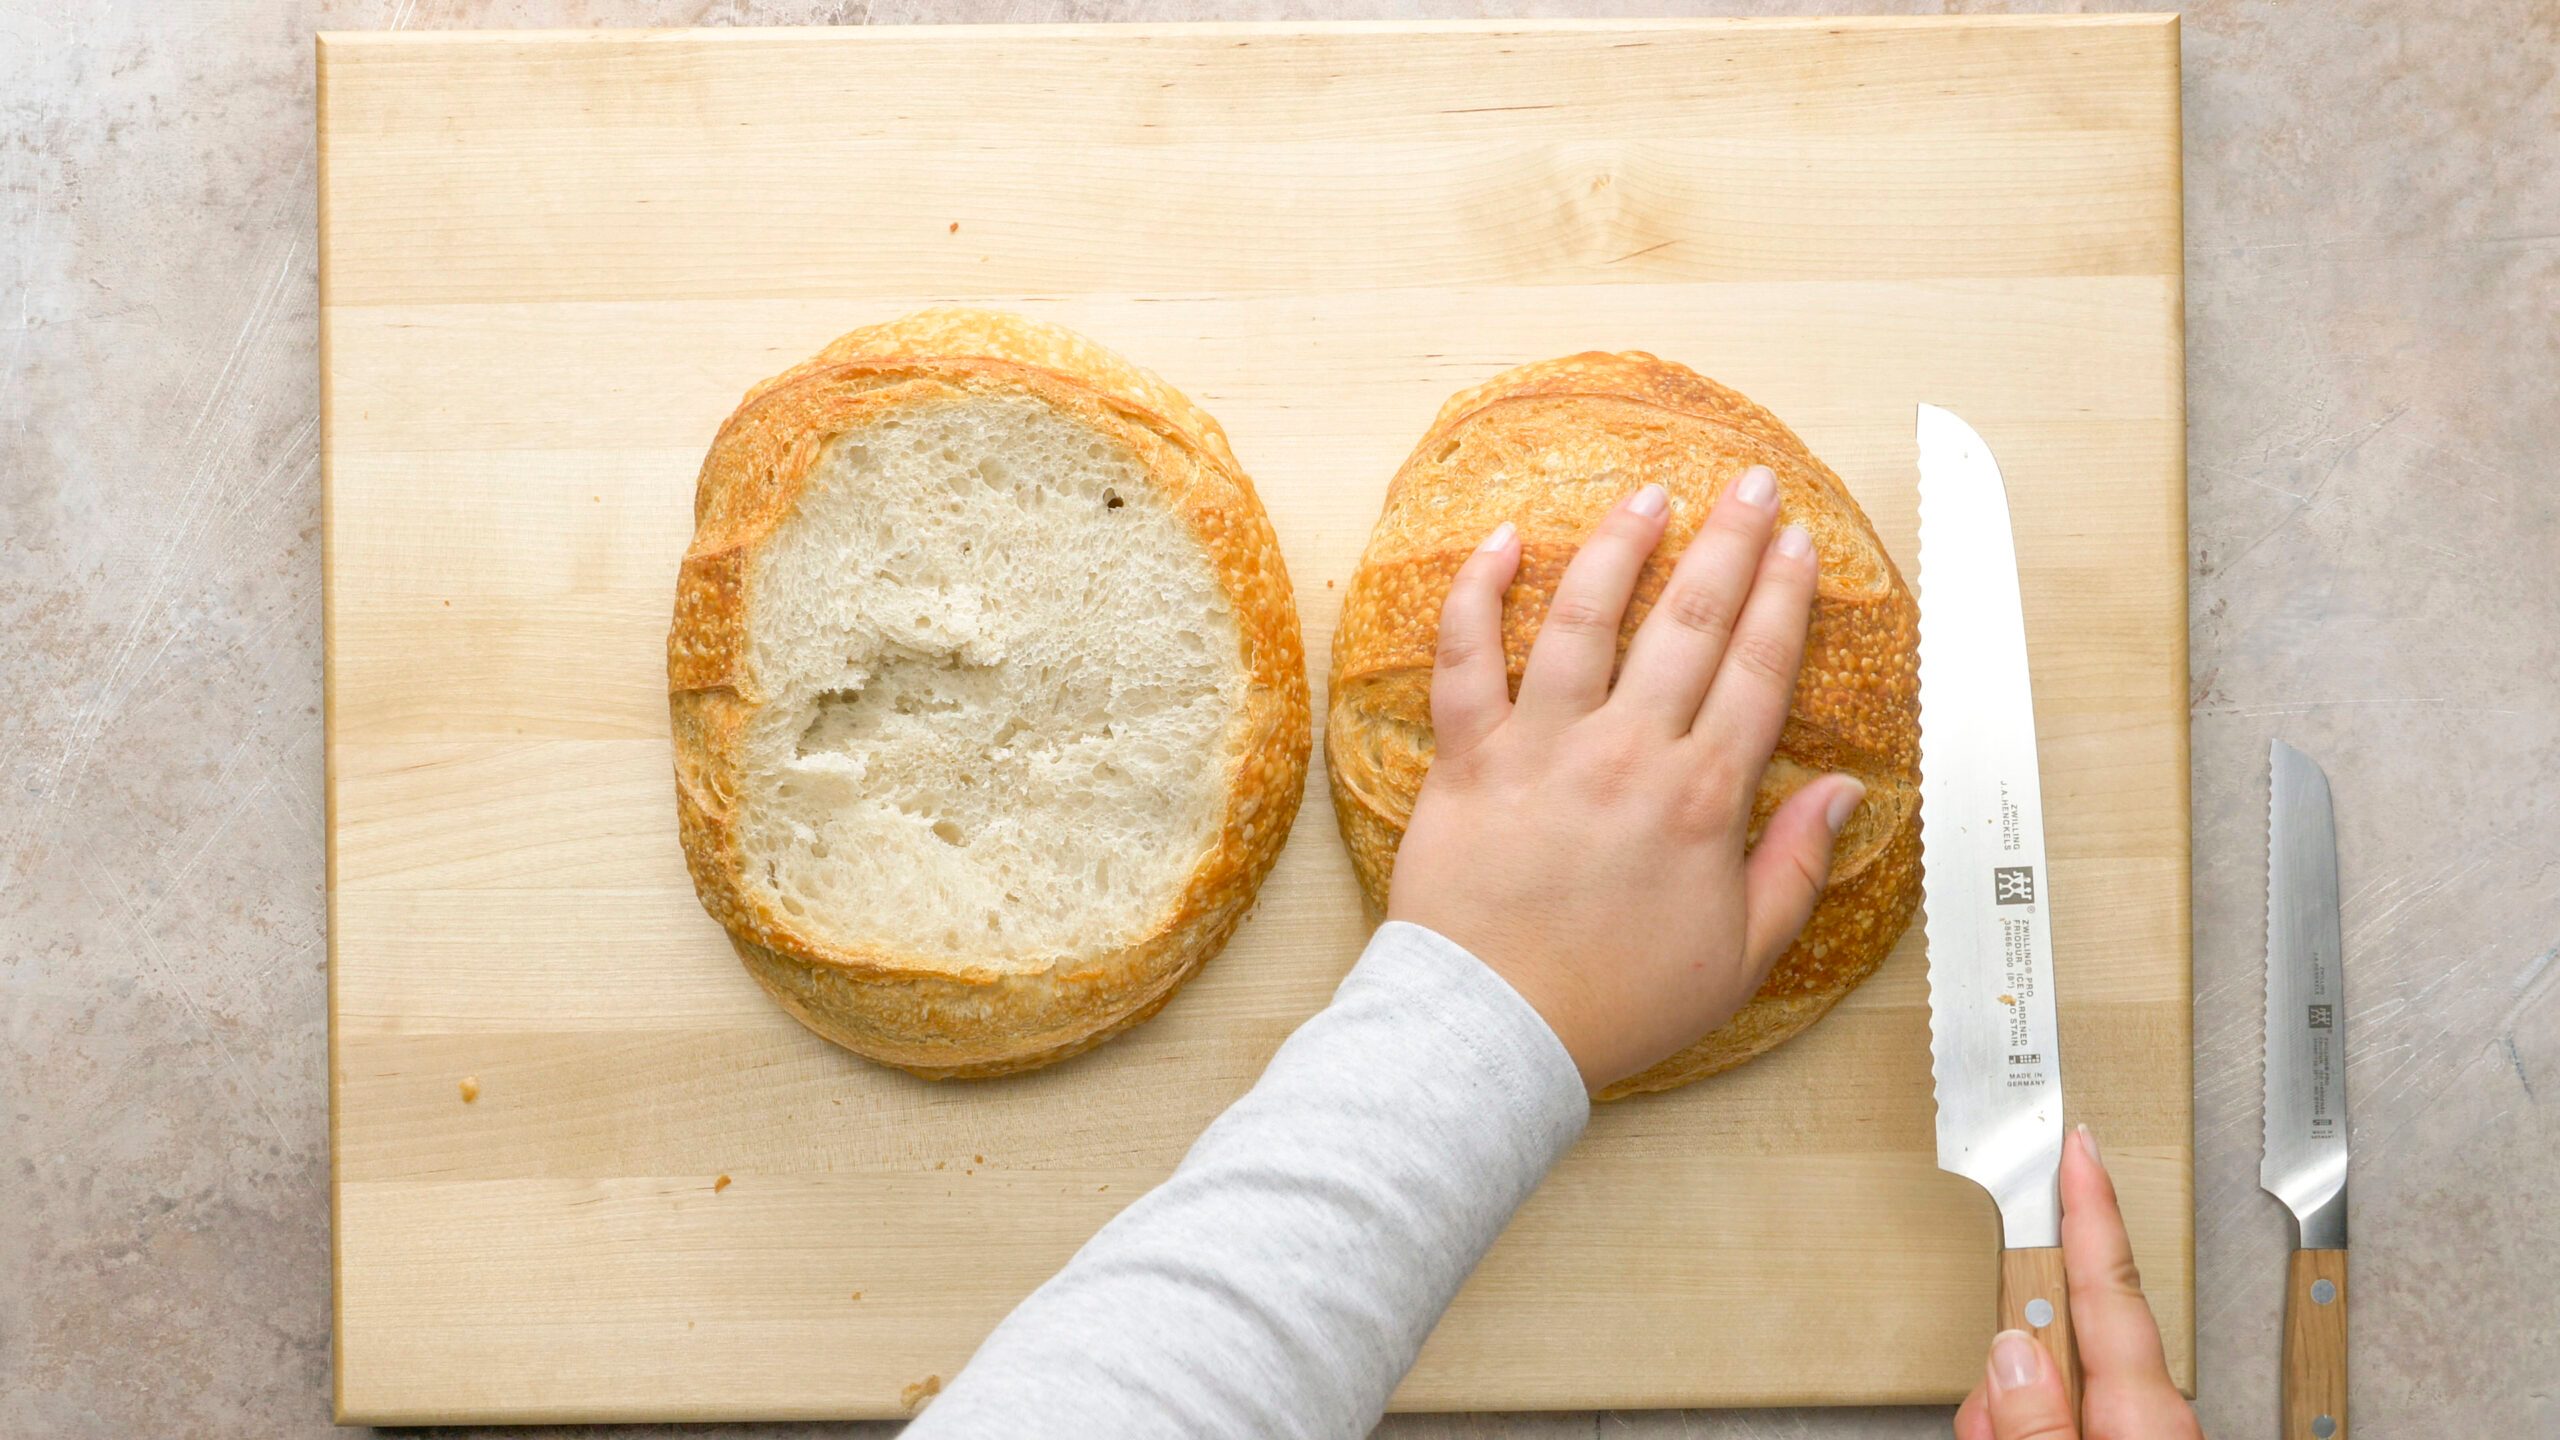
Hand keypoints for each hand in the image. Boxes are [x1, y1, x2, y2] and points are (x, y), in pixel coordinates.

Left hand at [1384, 469, 1867, 1091]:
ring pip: (1584, 618)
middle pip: (1689, 623)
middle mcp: (1627, 753)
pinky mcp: (1467, 758)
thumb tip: (1845, 792)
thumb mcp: (1739, 956)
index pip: (1757, 670)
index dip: (1783, 597)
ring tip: (1647, 496)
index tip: (1797, 543)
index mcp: (1702, 799)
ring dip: (1620, 547)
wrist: (1496, 1032)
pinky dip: (1479, 593)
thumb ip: (1796, 866)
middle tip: (1747, 483)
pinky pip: (1466, 658)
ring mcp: (1543, 747)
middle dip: (1726, 543)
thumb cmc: (1616, 1004)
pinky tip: (1505, 541)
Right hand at [1955, 1127, 2203, 1439]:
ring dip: (2007, 1418)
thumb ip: (2034, 1419)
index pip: (2109, 1284)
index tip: (2080, 1147)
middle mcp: (2149, 1417)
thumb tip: (2009, 1351)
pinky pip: (2057, 1417)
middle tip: (1990, 1425)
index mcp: (2146, 1413)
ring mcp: (2136, 1432)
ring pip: (2044, 1387)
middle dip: (2009, 1365)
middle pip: (2059, 1341)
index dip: (2090, 1207)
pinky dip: (2020, 1432)